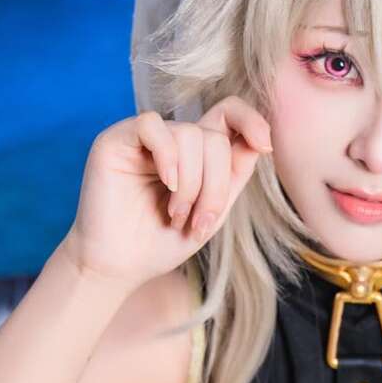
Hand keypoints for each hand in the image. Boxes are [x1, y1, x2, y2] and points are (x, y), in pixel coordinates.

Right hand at [63, 97, 272, 286]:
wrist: (120, 267)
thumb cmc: (162, 243)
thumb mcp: (212, 212)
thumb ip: (234, 176)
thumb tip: (259, 142)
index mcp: (197, 155)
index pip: (228, 115)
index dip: (251, 120)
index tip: (265, 146)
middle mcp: (172, 141)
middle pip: (214, 137)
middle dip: (216, 184)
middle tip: (199, 221)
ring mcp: (144, 139)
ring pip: (190, 134)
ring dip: (192, 183)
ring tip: (176, 216)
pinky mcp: (116, 140)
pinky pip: (152, 125)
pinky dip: (167, 157)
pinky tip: (166, 185)